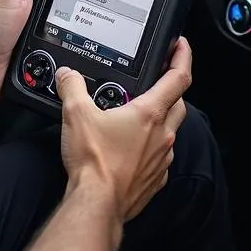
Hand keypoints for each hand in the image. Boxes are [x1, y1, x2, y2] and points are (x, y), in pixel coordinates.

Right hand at [56, 37, 191, 221]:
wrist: (97, 205)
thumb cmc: (94, 162)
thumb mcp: (76, 114)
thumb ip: (72, 88)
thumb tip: (67, 75)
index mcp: (149, 113)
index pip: (178, 78)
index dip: (182, 57)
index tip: (181, 46)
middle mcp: (162, 135)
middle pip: (178, 103)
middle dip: (171, 89)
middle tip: (157, 81)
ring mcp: (161, 159)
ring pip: (171, 131)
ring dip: (160, 121)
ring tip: (138, 116)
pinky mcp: (155, 180)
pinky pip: (160, 157)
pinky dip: (151, 148)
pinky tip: (132, 148)